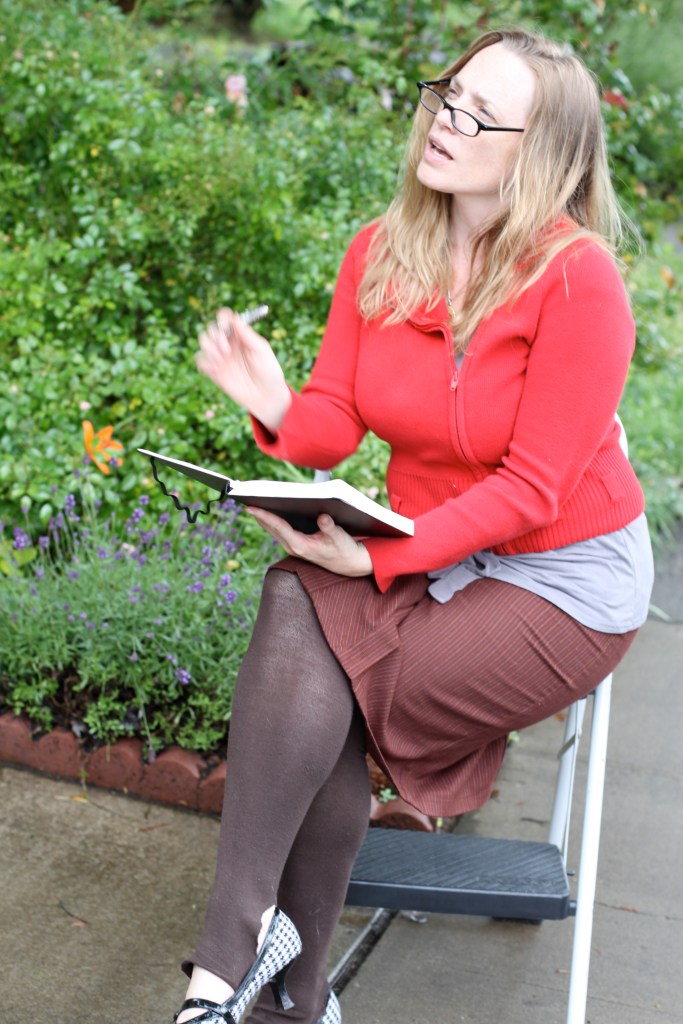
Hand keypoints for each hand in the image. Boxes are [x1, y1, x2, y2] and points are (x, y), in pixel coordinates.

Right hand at [197, 308, 290, 431]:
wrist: (266, 397)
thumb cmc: (269, 372)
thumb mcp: (262, 351)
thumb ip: (248, 335)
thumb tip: (235, 318)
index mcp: (240, 335)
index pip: (224, 318)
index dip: (222, 319)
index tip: (227, 328)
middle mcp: (228, 343)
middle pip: (211, 328)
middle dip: (215, 336)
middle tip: (227, 350)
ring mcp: (220, 357)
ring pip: (203, 342)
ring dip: (209, 348)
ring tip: (222, 360)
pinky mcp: (214, 371)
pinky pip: (200, 360)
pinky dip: (204, 362)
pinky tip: (217, 370)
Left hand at [247, 508, 373, 576]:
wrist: (348, 564)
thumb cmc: (343, 550)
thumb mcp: (339, 537)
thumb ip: (330, 528)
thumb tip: (322, 517)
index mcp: (301, 546)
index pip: (278, 527)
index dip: (264, 516)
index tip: (251, 507)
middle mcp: (293, 547)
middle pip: (271, 528)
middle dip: (259, 514)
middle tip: (247, 499)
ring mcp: (293, 547)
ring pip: (273, 530)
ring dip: (263, 518)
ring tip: (253, 502)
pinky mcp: (296, 545)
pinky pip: (279, 531)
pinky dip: (272, 521)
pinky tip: (268, 511)